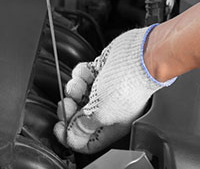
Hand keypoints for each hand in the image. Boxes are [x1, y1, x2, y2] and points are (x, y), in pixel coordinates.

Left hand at [53, 25, 175, 152]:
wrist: (139, 56)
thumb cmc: (128, 85)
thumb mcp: (100, 113)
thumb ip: (83, 126)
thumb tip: (71, 136)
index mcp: (112, 125)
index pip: (88, 141)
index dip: (70, 136)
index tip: (60, 127)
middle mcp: (109, 110)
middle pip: (79, 117)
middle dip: (69, 109)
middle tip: (67, 103)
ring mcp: (105, 90)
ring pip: (80, 94)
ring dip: (75, 88)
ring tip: (80, 84)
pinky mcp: (103, 73)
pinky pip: (84, 76)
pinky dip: (81, 73)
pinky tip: (88, 72)